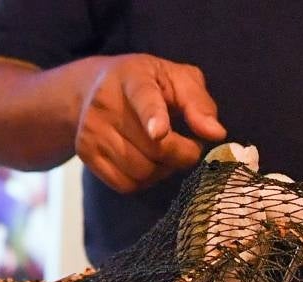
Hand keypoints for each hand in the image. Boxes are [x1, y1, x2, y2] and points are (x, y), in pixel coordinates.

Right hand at [76, 54, 226, 192]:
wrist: (91, 89)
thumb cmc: (148, 83)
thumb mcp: (177, 79)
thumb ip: (199, 103)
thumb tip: (216, 134)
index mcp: (133, 77)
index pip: (143, 98)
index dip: (153, 116)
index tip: (160, 133)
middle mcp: (106, 103)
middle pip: (154, 148)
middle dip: (183, 154)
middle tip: (189, 145)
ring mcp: (92, 131)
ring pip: (142, 171)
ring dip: (164, 170)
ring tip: (166, 152)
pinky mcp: (86, 154)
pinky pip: (126, 185)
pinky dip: (145, 181)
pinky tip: (148, 163)